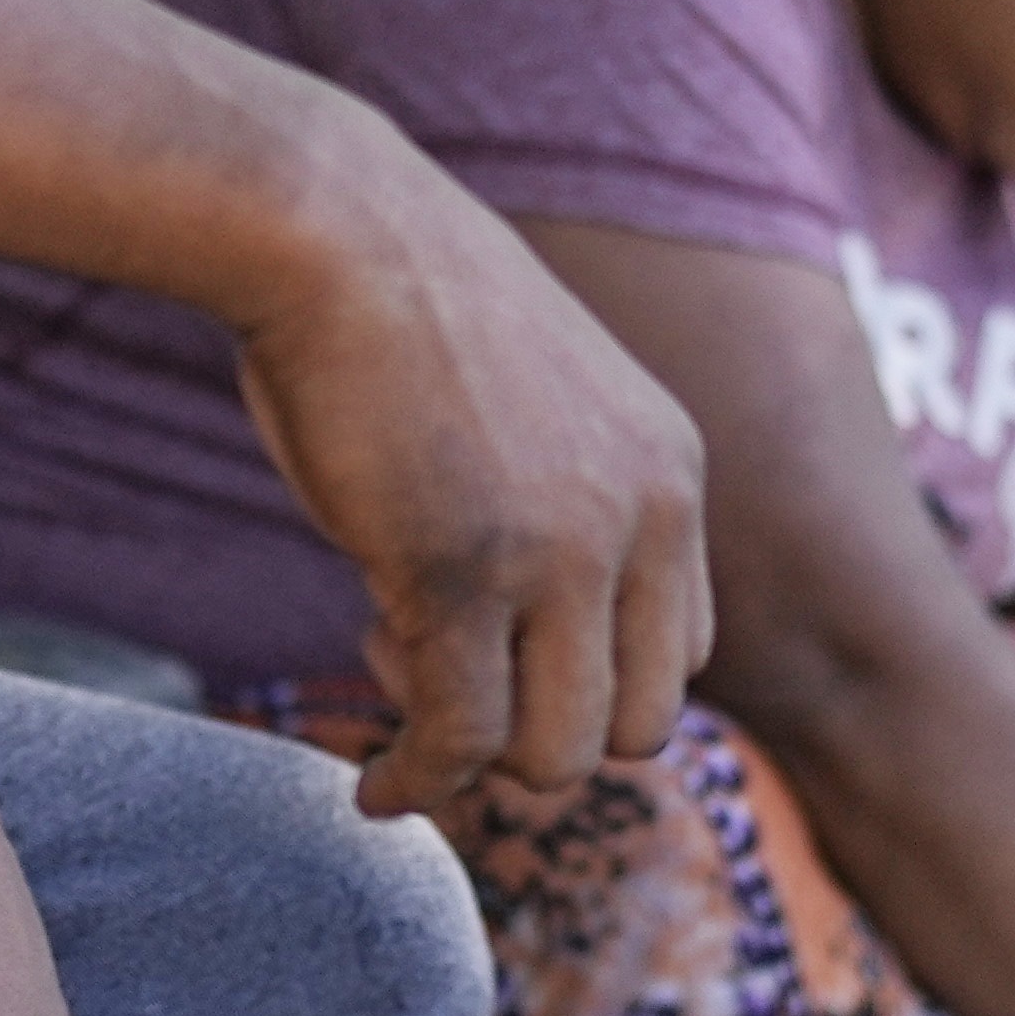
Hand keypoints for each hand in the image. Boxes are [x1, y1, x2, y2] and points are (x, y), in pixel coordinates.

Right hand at [218, 138, 712, 817]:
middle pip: (642, 725)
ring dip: (476, 759)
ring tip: (394, 688)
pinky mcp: (461, 574)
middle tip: (447, 684)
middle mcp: (640, 518)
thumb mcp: (537, 405)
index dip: (588, 684)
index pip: (683, 653)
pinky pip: (458, 736)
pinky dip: (416, 782)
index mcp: (670, 473)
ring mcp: (559, 551)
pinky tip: (370, 785)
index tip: (501, 658)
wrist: (331, 230)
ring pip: (559, 752)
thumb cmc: (399, 309)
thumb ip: (563, 504)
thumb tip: (522, 622)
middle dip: (543, 738)